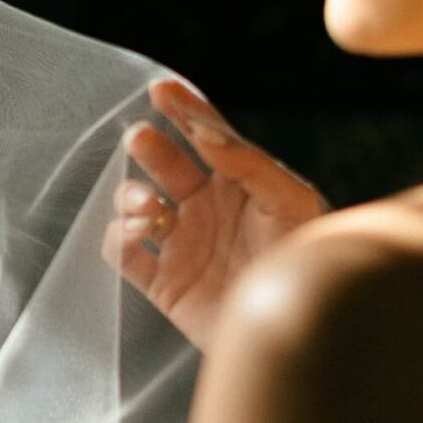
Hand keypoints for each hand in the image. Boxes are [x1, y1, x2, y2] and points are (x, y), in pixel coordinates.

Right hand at [104, 76, 328, 352]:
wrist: (297, 332)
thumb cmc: (304, 262)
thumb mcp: (291, 202)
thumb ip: (250, 163)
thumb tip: (202, 133)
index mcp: (238, 182)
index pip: (205, 134)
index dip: (182, 108)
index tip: (160, 90)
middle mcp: (206, 208)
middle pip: (164, 163)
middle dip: (147, 146)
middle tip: (141, 141)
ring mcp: (182, 244)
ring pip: (136, 204)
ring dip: (131, 195)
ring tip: (150, 208)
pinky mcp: (164, 284)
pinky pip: (123, 253)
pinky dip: (119, 238)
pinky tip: (139, 235)